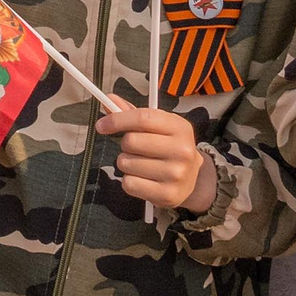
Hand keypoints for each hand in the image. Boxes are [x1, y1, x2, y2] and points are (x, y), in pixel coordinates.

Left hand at [97, 106, 216, 213]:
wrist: (193, 179)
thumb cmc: (169, 146)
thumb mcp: (158, 126)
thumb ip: (132, 113)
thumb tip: (109, 99)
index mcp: (180, 127)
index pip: (142, 118)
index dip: (117, 120)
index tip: (101, 125)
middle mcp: (182, 150)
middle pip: (131, 141)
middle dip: (125, 144)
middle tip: (134, 149)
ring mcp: (176, 174)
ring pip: (126, 163)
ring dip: (126, 163)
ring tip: (141, 164)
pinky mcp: (167, 195)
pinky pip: (129, 184)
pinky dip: (129, 182)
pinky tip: (143, 179)